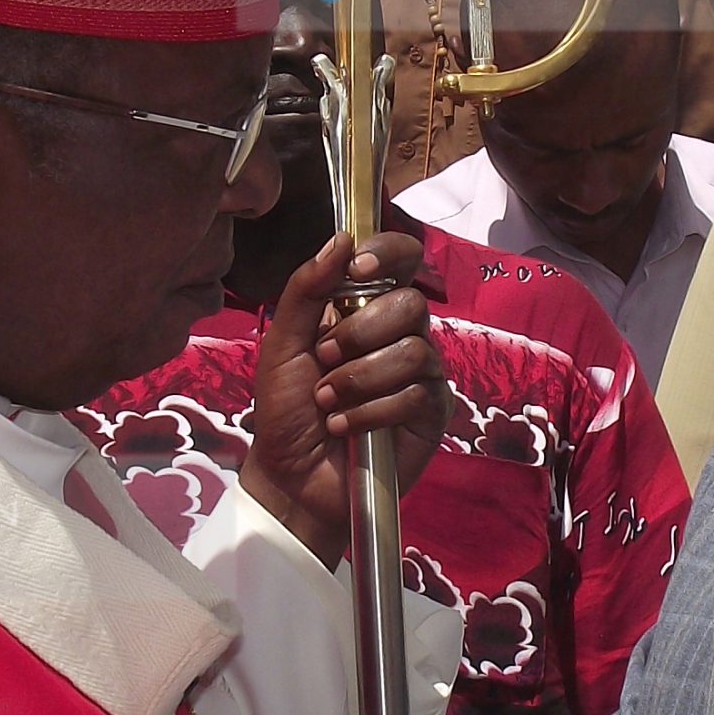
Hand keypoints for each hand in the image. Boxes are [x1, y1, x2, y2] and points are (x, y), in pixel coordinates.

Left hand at [243, 230, 446, 568]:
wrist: (290, 476)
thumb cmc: (286, 410)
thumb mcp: (282, 345)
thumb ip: (306, 290)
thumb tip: (342, 238)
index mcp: (365, 308)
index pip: (401, 259)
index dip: (389, 252)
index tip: (359, 267)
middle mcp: (399, 334)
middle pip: (411, 304)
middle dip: (360, 332)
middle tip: (325, 359)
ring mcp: (420, 374)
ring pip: (414, 351)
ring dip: (360, 378)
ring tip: (328, 401)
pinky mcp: (431, 413)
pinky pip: (416, 395)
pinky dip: (371, 411)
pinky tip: (346, 426)